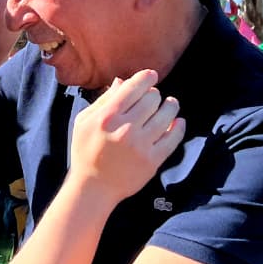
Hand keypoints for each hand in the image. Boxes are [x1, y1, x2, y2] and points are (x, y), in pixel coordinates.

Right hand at [68, 70, 184, 203]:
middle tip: (154, 97)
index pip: (134, 87)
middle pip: (152, 98)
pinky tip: (177, 122)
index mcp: (107, 117)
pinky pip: (173, 138)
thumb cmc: (86, 151)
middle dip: (154, 94)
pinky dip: (179, 127)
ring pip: (167, 115)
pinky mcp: (152, 161)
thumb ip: (104, 100)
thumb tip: (122, 81)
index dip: (146, 77)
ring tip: (170, 104)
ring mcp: (141, 145)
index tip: (152, 76)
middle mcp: (125, 129)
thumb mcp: (84, 121)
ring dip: (171, 105)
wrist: (94, 187)